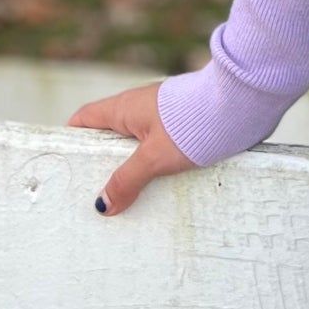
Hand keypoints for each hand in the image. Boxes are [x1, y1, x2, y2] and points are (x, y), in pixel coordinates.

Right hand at [68, 82, 196, 216]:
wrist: (241, 103)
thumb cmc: (193, 123)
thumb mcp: (154, 157)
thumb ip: (127, 180)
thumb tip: (102, 204)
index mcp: (123, 108)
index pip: (85, 119)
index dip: (72, 140)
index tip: (66, 167)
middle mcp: (140, 108)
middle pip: (110, 136)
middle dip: (103, 164)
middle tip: (96, 195)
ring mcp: (163, 117)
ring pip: (137, 144)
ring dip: (132, 168)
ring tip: (127, 200)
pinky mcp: (184, 126)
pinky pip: (160, 148)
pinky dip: (155, 166)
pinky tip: (160, 189)